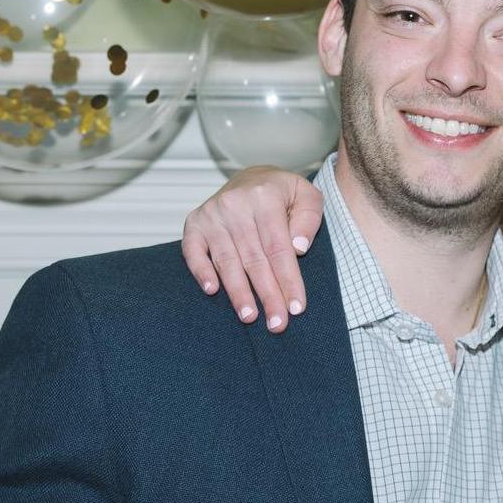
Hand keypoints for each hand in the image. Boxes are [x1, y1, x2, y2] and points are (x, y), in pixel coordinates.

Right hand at [181, 166, 324, 332]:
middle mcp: (235, 205)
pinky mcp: (194, 223)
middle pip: (254, 259)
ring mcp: (212, 214)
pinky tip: (212, 291)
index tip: (296, 308)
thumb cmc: (283, 194)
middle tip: (277, 324)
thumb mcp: (307, 195)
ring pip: (227, 260)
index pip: (279, 248)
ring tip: (250, 317)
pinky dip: (201, 271)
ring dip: (238, 292)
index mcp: (265, 197)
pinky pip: (193, 251)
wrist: (252, 178)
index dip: (288, 280)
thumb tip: (298, 248)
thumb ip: (309, 218)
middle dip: (267, 295)